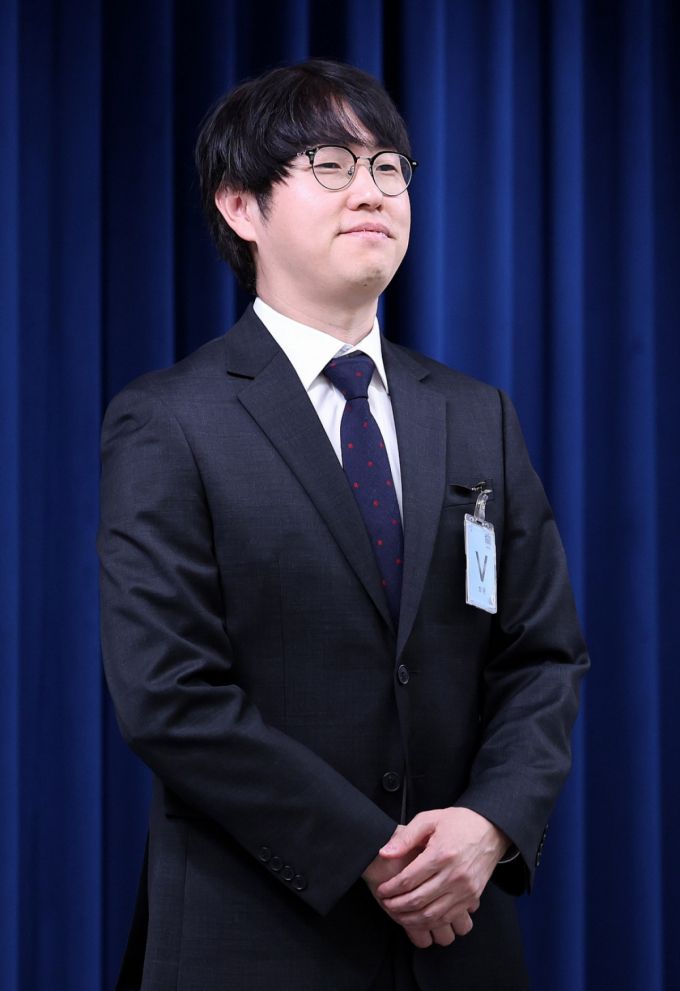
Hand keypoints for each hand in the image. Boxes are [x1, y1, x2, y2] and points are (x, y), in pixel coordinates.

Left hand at [374, 808, 508, 935]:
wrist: (491, 830)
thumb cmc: (459, 822)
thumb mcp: (429, 819)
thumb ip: (406, 837)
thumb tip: (384, 853)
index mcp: (441, 854)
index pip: (409, 879)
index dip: (391, 888)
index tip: (381, 889)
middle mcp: (454, 875)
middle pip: (418, 899)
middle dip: (397, 905)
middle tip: (386, 903)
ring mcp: (465, 889)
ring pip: (432, 914)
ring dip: (410, 918)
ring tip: (397, 913)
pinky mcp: (472, 898)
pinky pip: (447, 918)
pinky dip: (429, 922)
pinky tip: (417, 918)